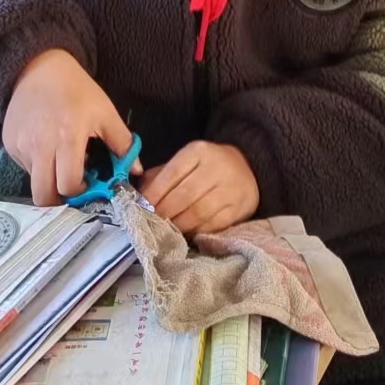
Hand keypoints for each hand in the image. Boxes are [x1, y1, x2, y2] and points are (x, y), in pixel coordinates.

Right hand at [3, 49, 133, 205]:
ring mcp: (20, 145)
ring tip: (60, 159)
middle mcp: (39, 145)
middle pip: (44, 195)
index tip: (88, 183)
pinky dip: (36, 165)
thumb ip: (122, 144)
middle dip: (59, 198)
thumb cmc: (77, 90)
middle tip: (71, 184)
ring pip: (34, 181)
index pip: (68, 186)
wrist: (39, 69)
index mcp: (67, 138)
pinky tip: (46, 147)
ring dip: (48, 179)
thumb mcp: (105, 113)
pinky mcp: (9, 143)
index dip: (79, 191)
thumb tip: (137, 171)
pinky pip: (23, 167)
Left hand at [142, 141, 258, 237]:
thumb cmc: (205, 168)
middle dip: (164, 211)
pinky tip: (186, 233)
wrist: (247, 169)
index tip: (141, 207)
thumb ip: (160, 176)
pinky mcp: (240, 208)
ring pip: (198, 212)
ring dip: (178, 224)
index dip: (154, 193)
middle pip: (185, 195)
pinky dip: (196, 231)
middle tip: (150, 222)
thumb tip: (137, 196)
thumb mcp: (184, 162)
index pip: (172, 173)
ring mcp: (231, 189)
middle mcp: (217, 168)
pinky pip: (213, 224)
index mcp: (199, 151)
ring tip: (165, 230)